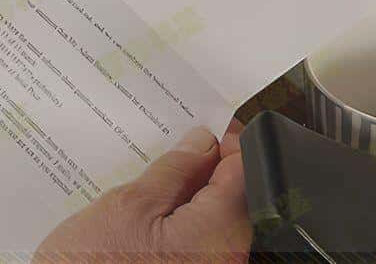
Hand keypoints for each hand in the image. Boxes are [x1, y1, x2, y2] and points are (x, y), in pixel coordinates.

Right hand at [35, 120, 250, 262]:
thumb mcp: (129, 204)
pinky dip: (175, 223)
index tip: (202, 126)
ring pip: (211, 218)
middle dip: (202, 168)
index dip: (227, 140)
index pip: (246, 170)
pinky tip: (142, 218)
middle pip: (231, 195)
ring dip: (184, 196)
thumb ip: (173, 171)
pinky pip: (194, 242)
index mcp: (220, 233)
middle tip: (163, 152)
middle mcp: (226, 258)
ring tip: (143, 185)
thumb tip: (203, 143)